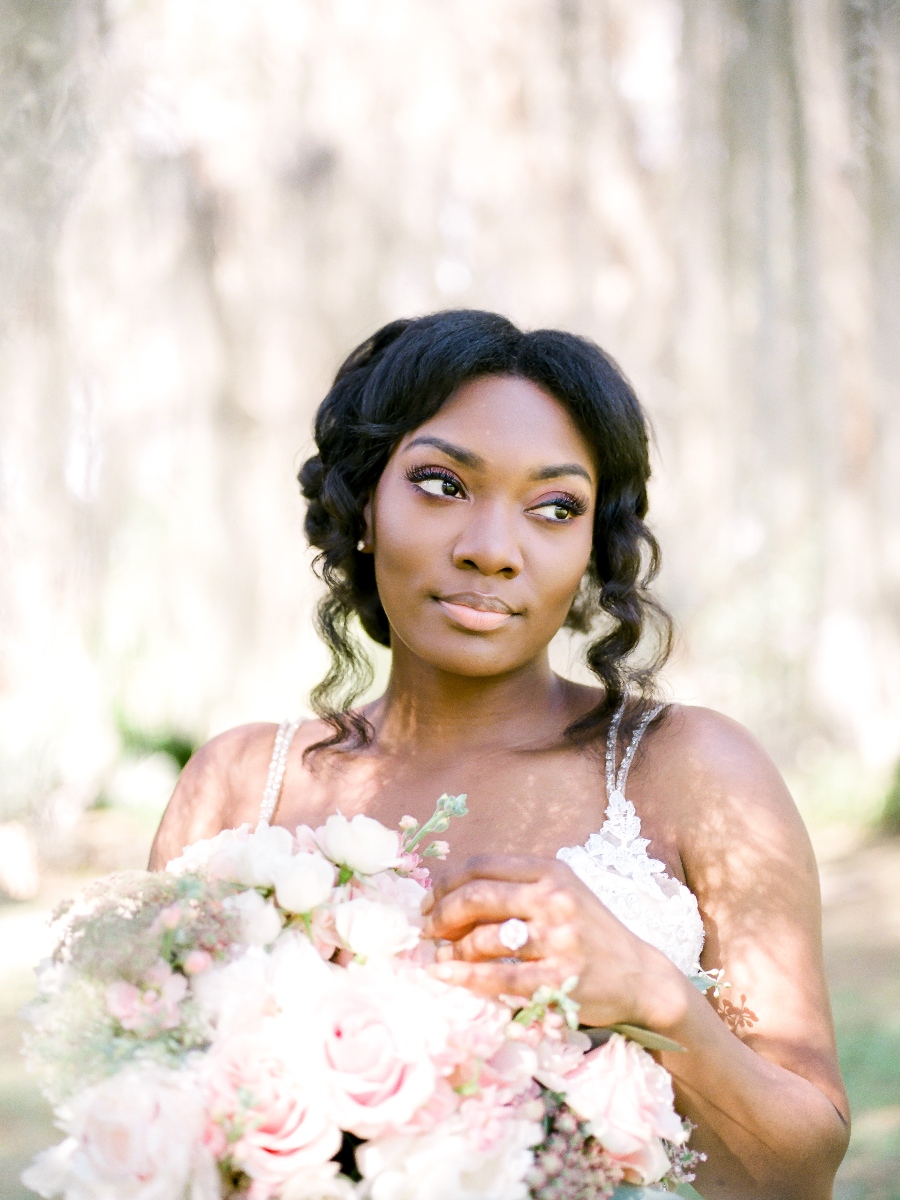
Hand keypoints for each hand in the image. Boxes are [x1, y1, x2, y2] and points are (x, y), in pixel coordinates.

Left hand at [423, 854, 689, 1030]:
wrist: (639, 975)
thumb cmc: (589, 932)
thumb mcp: (560, 892)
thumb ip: (516, 887)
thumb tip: (449, 893)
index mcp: (551, 871)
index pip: (483, 865)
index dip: (446, 882)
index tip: (428, 901)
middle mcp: (554, 899)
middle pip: (477, 897)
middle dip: (442, 914)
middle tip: (427, 930)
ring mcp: (559, 939)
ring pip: (484, 938)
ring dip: (452, 950)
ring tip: (441, 957)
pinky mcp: (560, 979)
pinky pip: (499, 977)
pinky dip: (465, 977)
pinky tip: (446, 976)